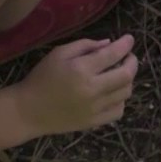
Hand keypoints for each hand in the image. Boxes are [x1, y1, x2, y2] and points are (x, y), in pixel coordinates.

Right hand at [15, 35, 137, 135]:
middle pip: (126, 75)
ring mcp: (94, 108)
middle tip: (129, 57)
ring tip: (119, 74)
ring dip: (127, 80)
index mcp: (81, 69)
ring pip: (125, 92)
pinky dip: (121, 99)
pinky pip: (119, 111)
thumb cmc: (41, 78)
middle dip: (132, 62)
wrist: (28, 110)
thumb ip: (85, 45)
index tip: (129, 39)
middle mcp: (91, 89)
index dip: (125, 45)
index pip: (113, 54)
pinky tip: (113, 93)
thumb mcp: (58, 53)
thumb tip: (109, 44)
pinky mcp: (94, 122)